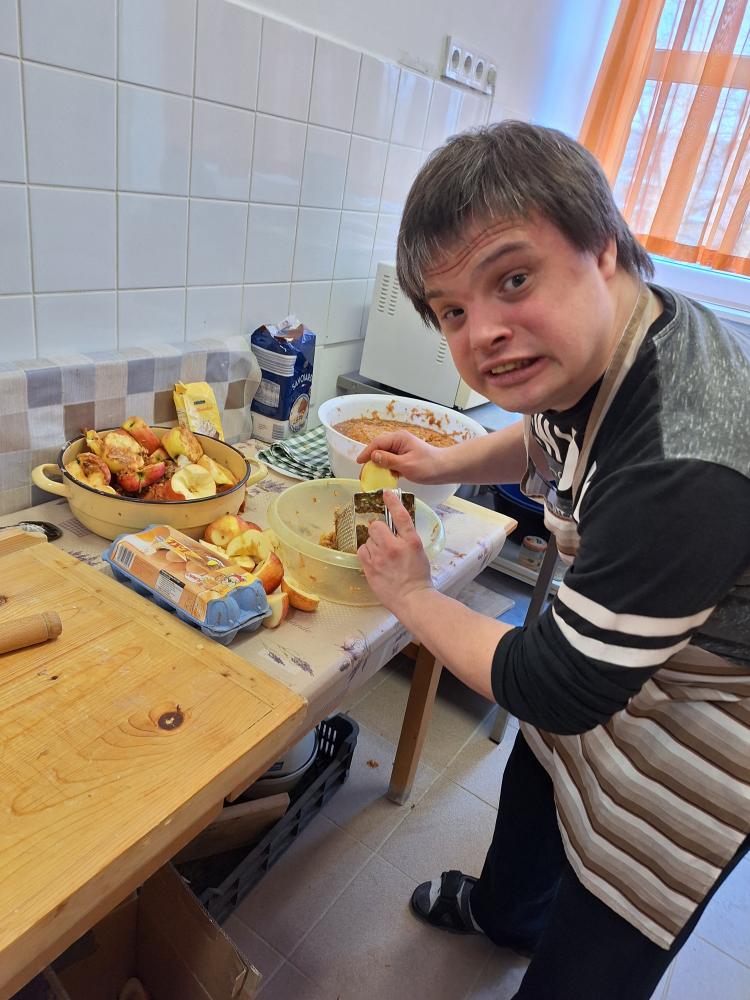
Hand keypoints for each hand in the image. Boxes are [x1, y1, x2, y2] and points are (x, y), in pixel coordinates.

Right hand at [356, 431, 448, 484]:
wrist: (445, 469)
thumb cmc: (429, 466)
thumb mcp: (406, 465)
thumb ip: (388, 460)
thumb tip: (373, 456)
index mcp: (399, 438)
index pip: (377, 443)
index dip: (367, 452)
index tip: (359, 462)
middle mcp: (399, 441)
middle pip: (379, 448)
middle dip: (370, 459)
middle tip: (364, 472)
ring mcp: (402, 449)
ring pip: (384, 455)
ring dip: (378, 465)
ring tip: (371, 476)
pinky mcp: (404, 457)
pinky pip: (391, 461)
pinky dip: (386, 468)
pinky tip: (384, 476)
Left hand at [357, 491, 432, 612]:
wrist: (412, 599)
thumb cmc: (419, 578)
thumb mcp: (418, 552)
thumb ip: (407, 538)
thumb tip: (395, 527)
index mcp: (411, 541)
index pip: (400, 515)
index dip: (393, 502)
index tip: (386, 493)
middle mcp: (394, 547)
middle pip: (376, 526)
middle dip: (378, 530)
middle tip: (384, 539)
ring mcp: (380, 558)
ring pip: (368, 539)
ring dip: (373, 543)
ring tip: (382, 555)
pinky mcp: (370, 568)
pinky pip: (362, 551)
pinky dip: (367, 553)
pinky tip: (375, 560)